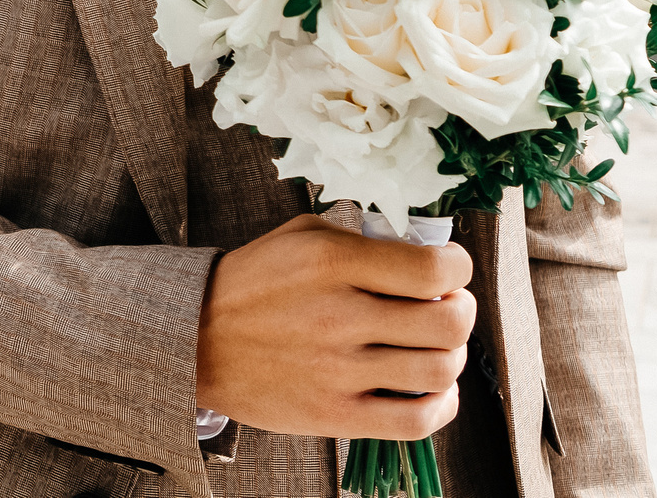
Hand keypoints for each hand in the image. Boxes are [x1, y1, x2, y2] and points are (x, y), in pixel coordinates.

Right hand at [195, 214, 473, 439]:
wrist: (195, 339)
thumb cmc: (256, 282)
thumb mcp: (304, 235)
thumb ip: (366, 240)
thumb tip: (429, 256)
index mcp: (333, 262)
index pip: (436, 269)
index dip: (458, 268)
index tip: (449, 270)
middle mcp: (340, 317)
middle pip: (449, 323)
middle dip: (461, 311)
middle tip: (446, 307)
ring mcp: (339, 372)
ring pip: (440, 371)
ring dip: (451, 356)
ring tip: (432, 346)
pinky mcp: (335, 415)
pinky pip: (417, 421)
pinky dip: (441, 405)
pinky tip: (430, 388)